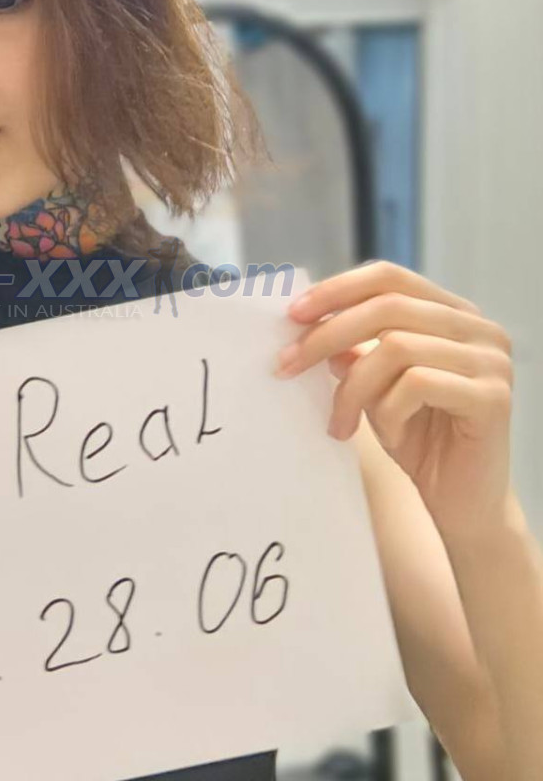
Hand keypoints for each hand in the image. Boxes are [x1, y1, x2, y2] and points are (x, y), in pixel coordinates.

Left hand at [273, 260, 513, 540]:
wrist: (463, 504)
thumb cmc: (419, 440)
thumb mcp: (375, 389)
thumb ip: (352, 352)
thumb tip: (305, 323)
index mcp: (452, 314)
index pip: (389, 277)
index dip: (337, 289)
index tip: (291, 314)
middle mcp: (478, 329)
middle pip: (387, 307)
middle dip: (326, 335)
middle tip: (287, 366)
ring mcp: (490, 360)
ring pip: (396, 347)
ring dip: (353, 389)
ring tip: (340, 423)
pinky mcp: (493, 396)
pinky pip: (416, 385)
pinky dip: (388, 412)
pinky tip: (391, 438)